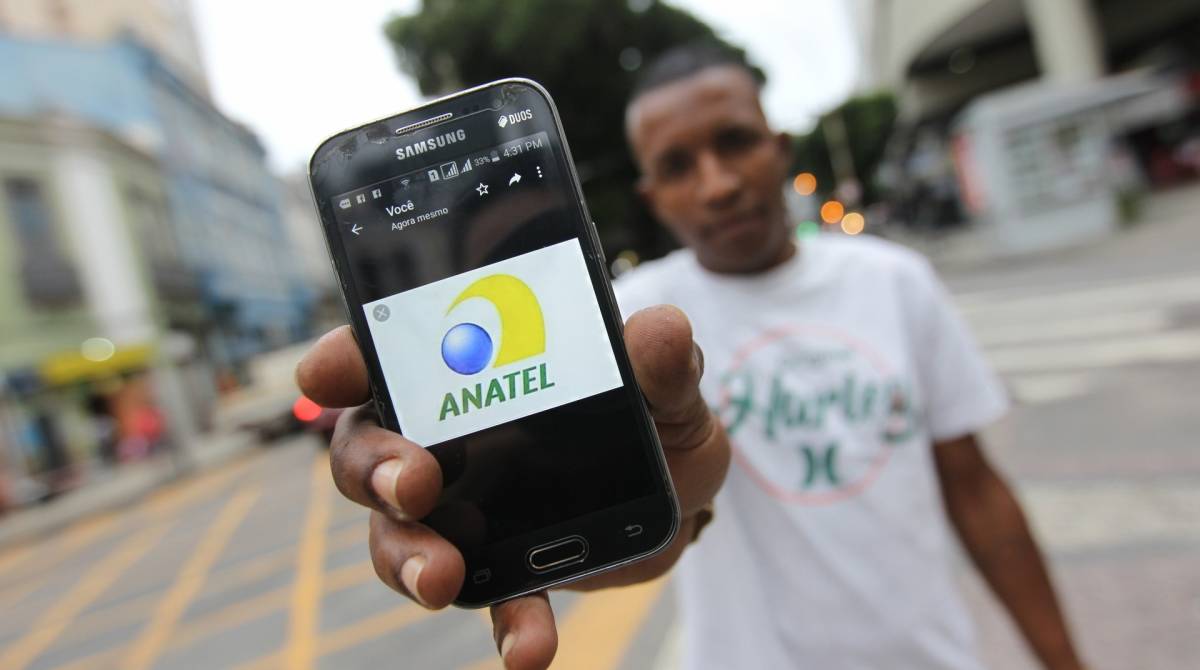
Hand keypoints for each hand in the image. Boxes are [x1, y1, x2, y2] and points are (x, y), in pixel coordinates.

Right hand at [295, 305, 728, 668]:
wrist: (684, 489)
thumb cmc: (654, 410)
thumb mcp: (666, 381)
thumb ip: (662, 360)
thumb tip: (664, 331)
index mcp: (469, 370)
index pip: (389, 352)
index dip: (344, 360)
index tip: (322, 376)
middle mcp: (446, 436)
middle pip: (371, 448)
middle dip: (376, 467)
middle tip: (413, 484)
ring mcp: (464, 508)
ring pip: (400, 534)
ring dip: (408, 559)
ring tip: (443, 579)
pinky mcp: (505, 567)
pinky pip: (491, 600)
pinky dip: (507, 625)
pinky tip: (528, 650)